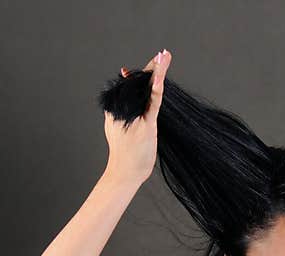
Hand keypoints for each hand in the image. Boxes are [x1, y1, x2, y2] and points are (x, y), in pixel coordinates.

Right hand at [102, 48, 171, 186]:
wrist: (124, 172)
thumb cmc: (125, 155)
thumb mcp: (118, 129)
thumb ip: (121, 114)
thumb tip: (126, 106)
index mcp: (118, 108)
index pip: (133, 86)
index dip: (142, 73)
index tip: (153, 62)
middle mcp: (125, 108)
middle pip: (140, 84)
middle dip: (153, 67)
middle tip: (163, 53)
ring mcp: (135, 115)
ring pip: (147, 88)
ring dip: (157, 70)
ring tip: (165, 55)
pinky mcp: (146, 124)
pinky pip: (153, 102)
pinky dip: (157, 88)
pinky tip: (160, 77)